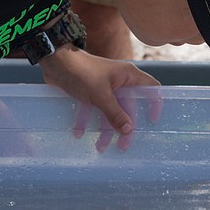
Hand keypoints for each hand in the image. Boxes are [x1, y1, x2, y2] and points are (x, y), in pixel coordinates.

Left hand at [39, 47, 161, 150]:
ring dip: (104, 130)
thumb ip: (115, 114)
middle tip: (121, 146)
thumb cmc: (81, 73)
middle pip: (128, 108)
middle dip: (124, 128)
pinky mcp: (91, 93)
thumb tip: (129, 130)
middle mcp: (119, 82)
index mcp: (128, 76)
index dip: (155, 105)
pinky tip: (79, 133)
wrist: (54, 63)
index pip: (151, 89)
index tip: (152, 122)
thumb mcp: (101, 95)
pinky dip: (87, 121)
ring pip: (110, 113)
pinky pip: (94, 111)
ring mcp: (105, 88)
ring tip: (99, 147)